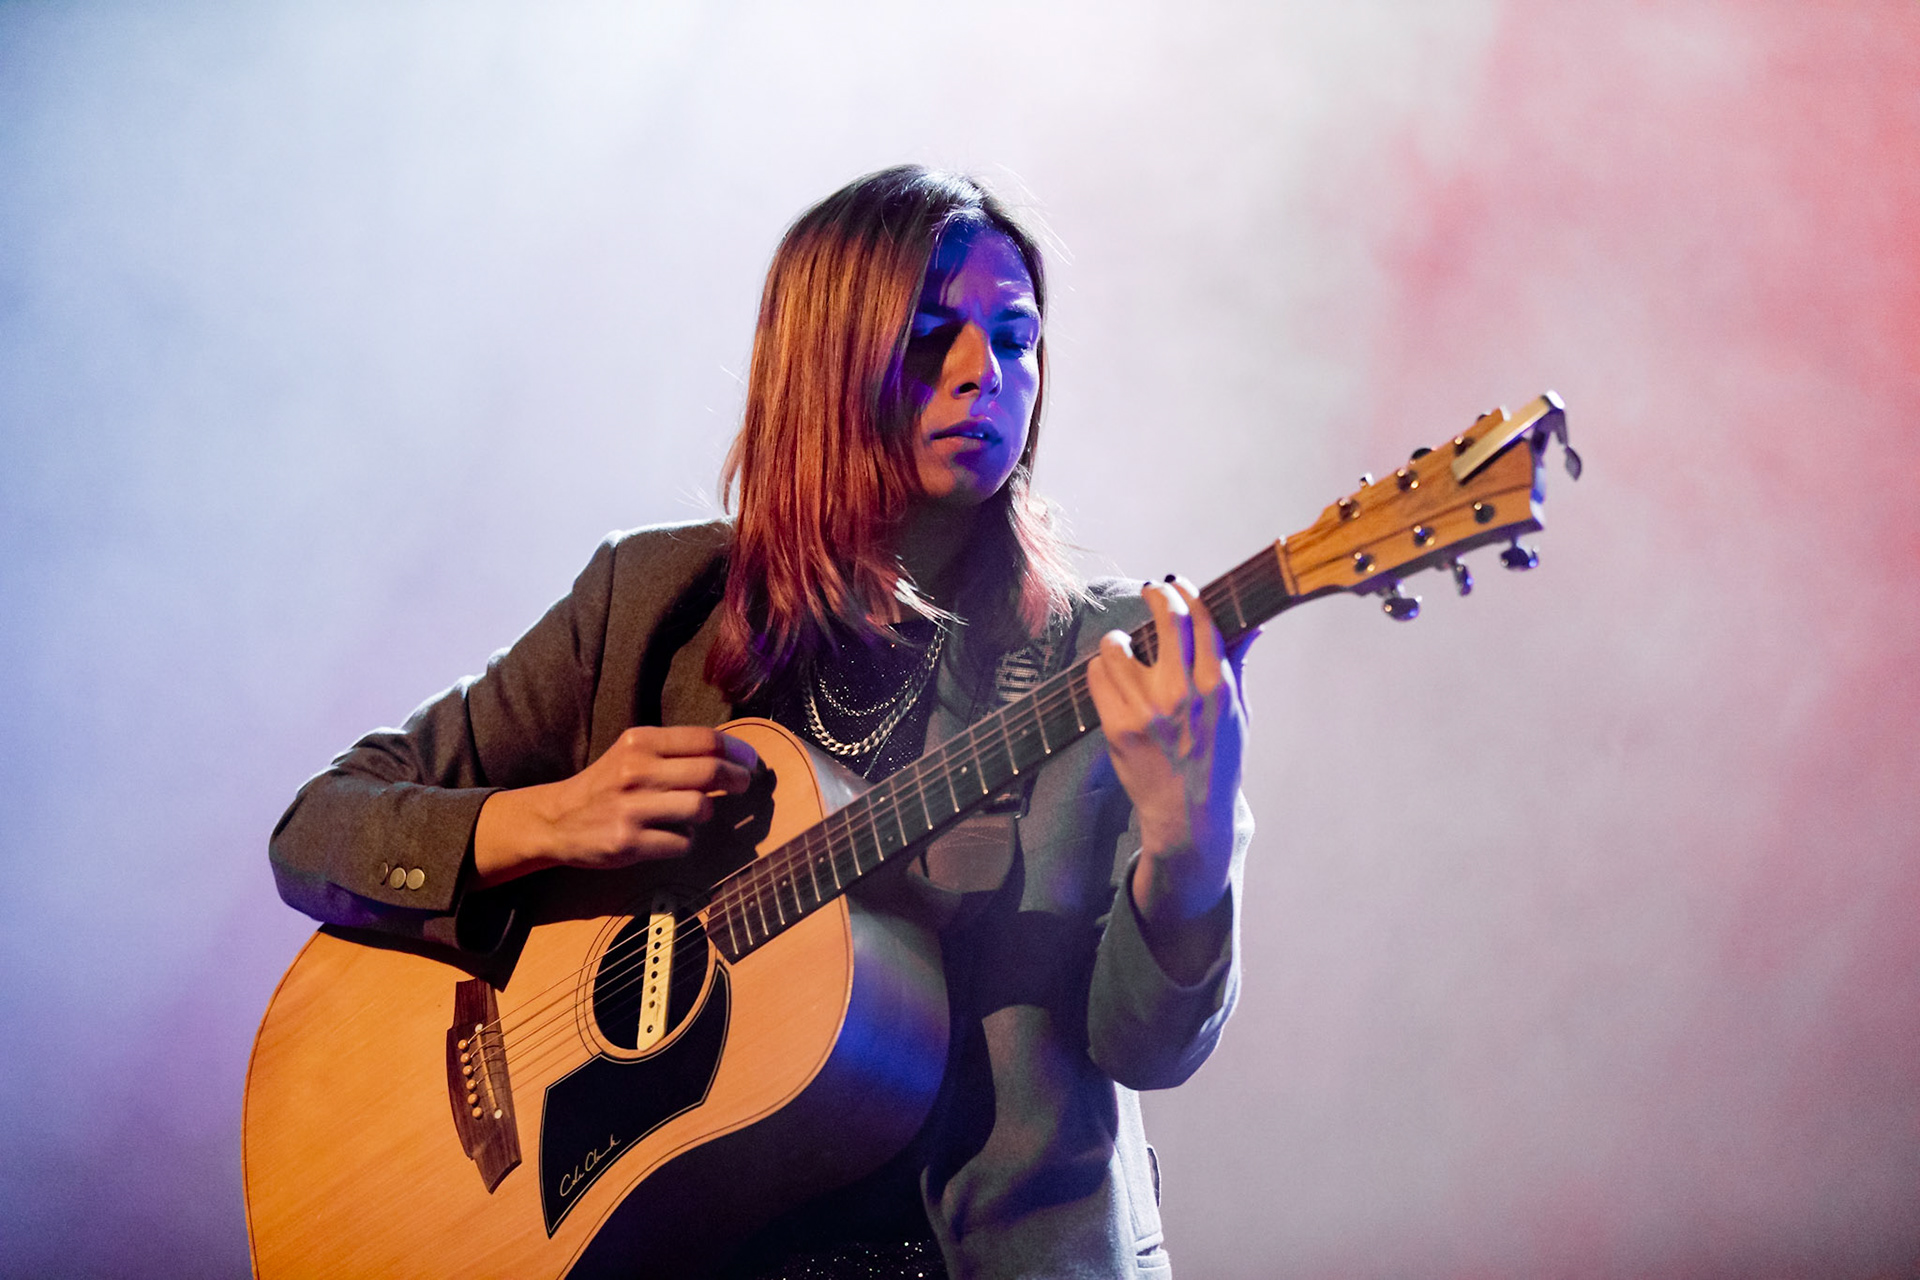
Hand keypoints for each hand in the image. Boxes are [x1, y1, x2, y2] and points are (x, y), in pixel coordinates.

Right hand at [472, 726, 758, 886]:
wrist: (557, 820)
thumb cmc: (607, 784)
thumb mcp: (632, 753)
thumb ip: (674, 751)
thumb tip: (733, 753)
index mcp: (640, 742)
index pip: (704, 740)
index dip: (737, 750)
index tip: (750, 759)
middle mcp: (636, 771)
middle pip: (710, 772)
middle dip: (737, 779)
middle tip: (743, 784)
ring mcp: (632, 808)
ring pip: (701, 809)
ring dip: (706, 813)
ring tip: (697, 813)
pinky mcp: (629, 842)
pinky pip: (682, 843)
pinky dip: (685, 841)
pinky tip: (671, 836)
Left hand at [1087, 579, 1255, 977]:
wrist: (1189, 818)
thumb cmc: (1218, 763)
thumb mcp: (1238, 716)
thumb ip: (1237, 667)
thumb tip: (1252, 627)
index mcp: (1219, 687)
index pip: (1201, 619)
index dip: (1186, 592)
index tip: (1177, 584)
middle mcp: (1184, 694)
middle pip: (1166, 618)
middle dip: (1157, 596)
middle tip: (1152, 592)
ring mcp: (1147, 710)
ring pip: (1118, 645)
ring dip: (1119, 640)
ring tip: (1124, 649)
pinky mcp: (1117, 727)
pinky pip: (1097, 676)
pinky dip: (1102, 670)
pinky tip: (1111, 677)